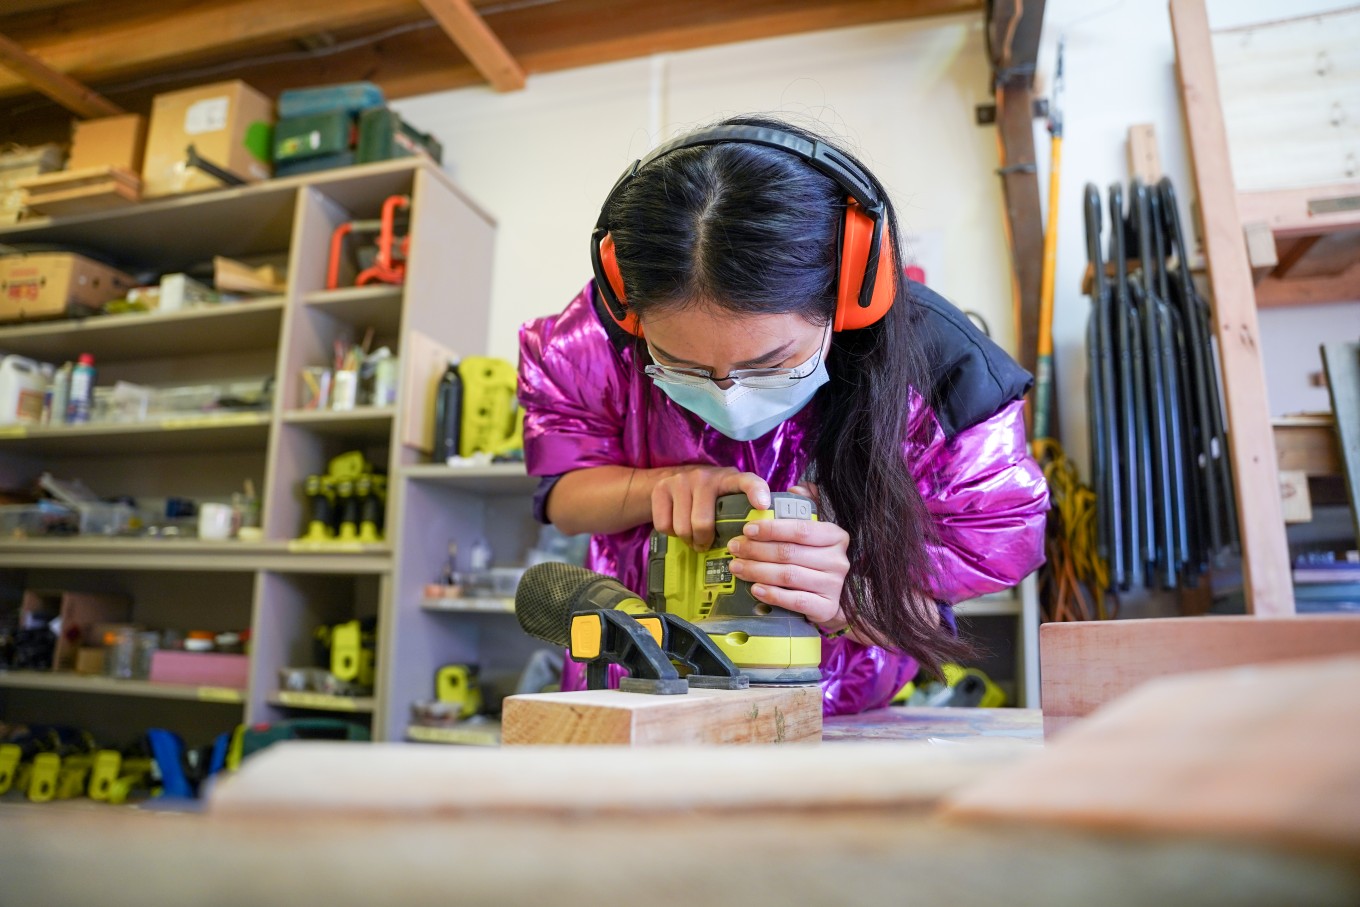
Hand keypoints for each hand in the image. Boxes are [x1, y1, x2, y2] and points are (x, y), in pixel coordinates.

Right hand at [651, 466, 770, 549]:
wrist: (672, 476)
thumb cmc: (709, 495)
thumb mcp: (727, 497)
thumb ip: (740, 513)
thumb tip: (753, 545)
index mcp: (729, 479)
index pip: (748, 482)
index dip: (756, 492)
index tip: (762, 506)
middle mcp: (705, 477)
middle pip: (702, 523)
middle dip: (703, 541)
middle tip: (705, 544)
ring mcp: (681, 481)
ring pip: (682, 528)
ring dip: (687, 539)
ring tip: (692, 536)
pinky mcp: (661, 488)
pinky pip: (664, 526)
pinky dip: (671, 534)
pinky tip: (677, 526)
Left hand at [726, 483, 850, 630]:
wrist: (829, 599)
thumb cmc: (815, 561)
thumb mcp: (814, 533)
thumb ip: (805, 509)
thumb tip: (796, 488)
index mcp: (836, 536)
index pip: (800, 529)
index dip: (771, 529)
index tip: (747, 529)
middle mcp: (838, 560)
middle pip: (789, 553)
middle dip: (756, 550)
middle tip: (734, 548)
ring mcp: (834, 585)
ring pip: (788, 575)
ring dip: (757, 571)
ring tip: (737, 567)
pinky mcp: (826, 608)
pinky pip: (795, 600)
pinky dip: (773, 594)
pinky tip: (755, 589)